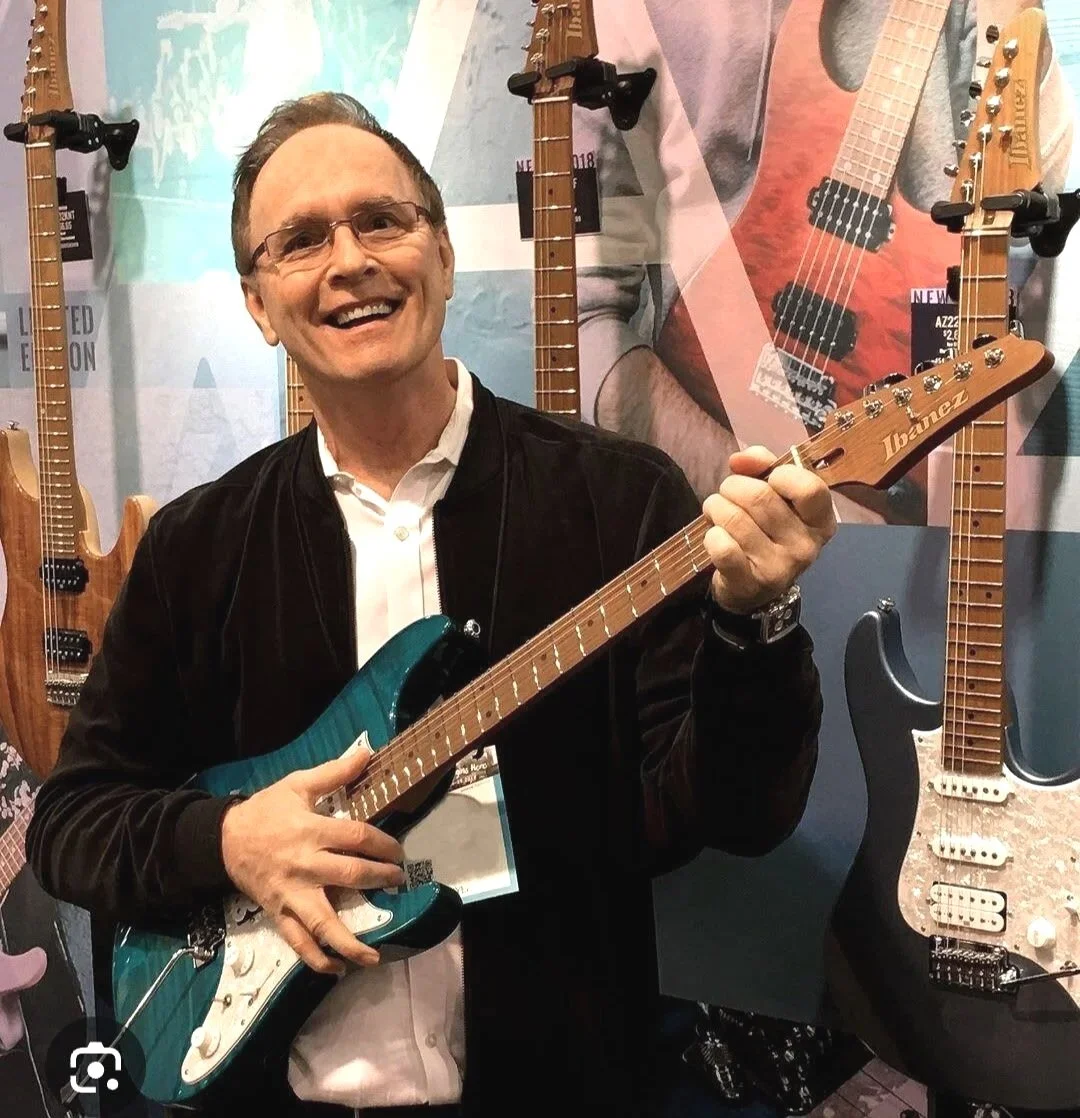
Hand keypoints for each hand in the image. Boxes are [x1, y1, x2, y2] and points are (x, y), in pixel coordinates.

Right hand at [220, 744, 405, 975]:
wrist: (222, 840)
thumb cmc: (265, 810)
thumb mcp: (296, 784)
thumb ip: (334, 772)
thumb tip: (366, 753)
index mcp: (311, 831)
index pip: (357, 838)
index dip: (384, 845)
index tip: (399, 852)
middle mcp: (305, 865)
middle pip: (350, 875)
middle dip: (380, 879)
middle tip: (398, 881)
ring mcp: (292, 894)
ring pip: (323, 923)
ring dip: (350, 942)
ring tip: (374, 955)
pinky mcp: (279, 913)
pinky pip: (298, 942)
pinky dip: (317, 960)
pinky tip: (338, 969)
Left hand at [703, 445, 835, 613]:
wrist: (752, 589)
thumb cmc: (765, 532)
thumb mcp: (774, 496)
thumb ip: (763, 466)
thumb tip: (740, 459)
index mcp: (821, 521)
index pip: (809, 487)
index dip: (780, 474)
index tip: (766, 478)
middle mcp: (806, 546)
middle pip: (760, 496)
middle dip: (732, 487)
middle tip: (727, 495)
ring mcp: (779, 567)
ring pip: (735, 518)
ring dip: (716, 508)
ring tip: (717, 513)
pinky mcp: (750, 583)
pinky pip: (722, 546)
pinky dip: (711, 535)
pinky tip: (715, 537)